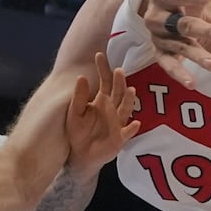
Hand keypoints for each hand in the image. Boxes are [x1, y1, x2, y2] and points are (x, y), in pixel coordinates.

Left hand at [64, 52, 140, 173]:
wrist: (81, 156)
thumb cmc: (78, 133)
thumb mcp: (74, 113)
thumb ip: (78, 97)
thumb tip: (81, 76)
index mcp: (102, 101)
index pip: (105, 81)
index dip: (103, 69)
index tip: (99, 55)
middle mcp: (113, 109)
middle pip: (119, 92)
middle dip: (120, 82)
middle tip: (119, 71)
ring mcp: (118, 123)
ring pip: (126, 109)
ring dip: (129, 101)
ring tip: (130, 91)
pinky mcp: (120, 138)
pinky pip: (128, 133)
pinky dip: (132, 129)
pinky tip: (136, 123)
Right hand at [142, 0, 210, 88]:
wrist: (165, 8)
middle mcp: (156, 16)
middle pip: (177, 24)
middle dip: (197, 29)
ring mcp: (158, 36)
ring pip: (177, 46)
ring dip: (195, 55)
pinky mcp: (161, 53)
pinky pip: (168, 65)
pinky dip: (179, 74)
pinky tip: (193, 83)